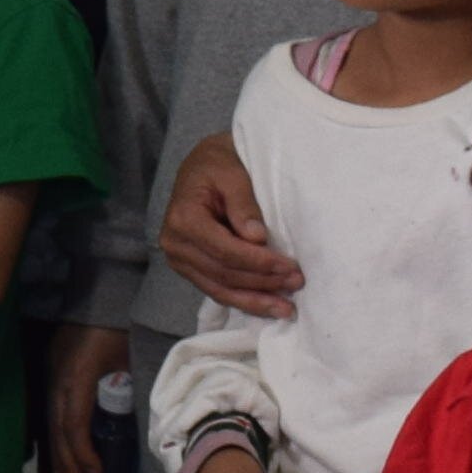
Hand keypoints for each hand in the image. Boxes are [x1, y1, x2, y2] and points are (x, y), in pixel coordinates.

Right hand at [47, 323, 127, 472]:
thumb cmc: (119, 322)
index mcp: (77, 375)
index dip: (83, 453)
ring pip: (51, 422)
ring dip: (59, 454)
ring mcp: (53, 374)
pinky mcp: (54, 371)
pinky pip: (51, 411)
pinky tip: (60, 451)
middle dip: (68, 462)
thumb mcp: (130, 354)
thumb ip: (131, 386)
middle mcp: (59, 377)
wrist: (100, 290)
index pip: (74, 423)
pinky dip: (56, 435)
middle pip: (58, 428)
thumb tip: (142, 422)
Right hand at [158, 134, 302, 314]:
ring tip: (287, 307)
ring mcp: (179, 259)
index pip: (225, 250)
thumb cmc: (218, 165)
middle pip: (224, 273)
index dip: (259, 262)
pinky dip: (244, 300)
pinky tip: (267, 305)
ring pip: (220, 289)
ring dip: (255, 300)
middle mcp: (174, 243)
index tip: (290, 266)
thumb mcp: (233, 174)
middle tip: (297, 283)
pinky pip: (217, 291)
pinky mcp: (189, 268)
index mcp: (183, 218)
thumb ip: (244, 205)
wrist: (201, 167)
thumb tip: (257, 239)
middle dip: (263, 282)